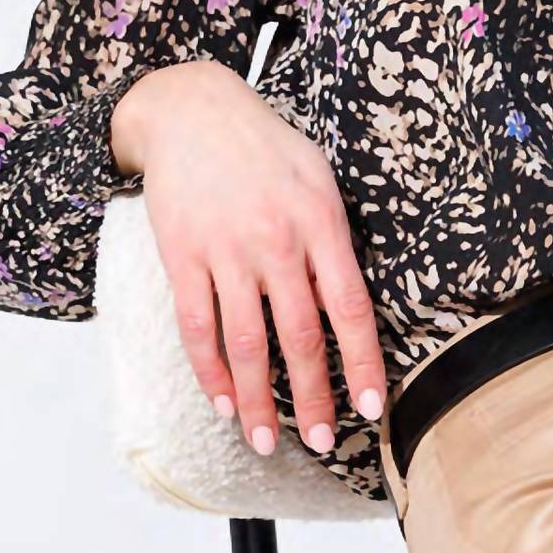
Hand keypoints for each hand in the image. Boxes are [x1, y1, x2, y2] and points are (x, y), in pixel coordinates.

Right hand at [111, 60, 388, 456]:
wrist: (190, 110)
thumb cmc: (265, 146)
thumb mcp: (319, 177)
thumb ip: (336, 240)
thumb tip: (350, 306)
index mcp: (320, 223)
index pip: (349, 308)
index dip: (361, 364)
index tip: (370, 408)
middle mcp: (275, 242)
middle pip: (298, 337)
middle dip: (312, 399)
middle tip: (323, 442)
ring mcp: (225, 252)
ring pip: (244, 344)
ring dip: (257, 401)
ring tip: (265, 442)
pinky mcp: (182, 257)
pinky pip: (197, 327)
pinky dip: (209, 372)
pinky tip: (223, 401)